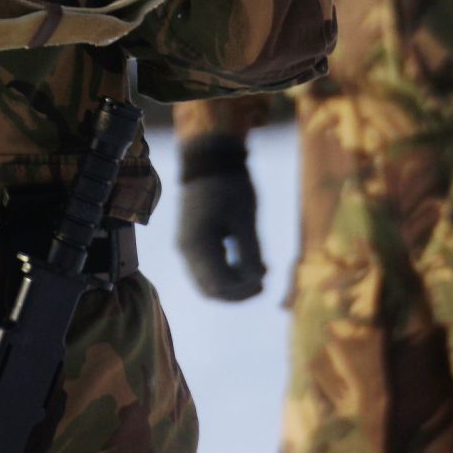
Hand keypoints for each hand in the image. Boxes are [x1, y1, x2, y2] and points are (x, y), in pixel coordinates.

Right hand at [175, 135, 265, 301]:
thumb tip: (258, 280)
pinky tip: (245, 262)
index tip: (266, 279)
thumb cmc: (230, 186)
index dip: (244, 290)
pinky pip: (206, 269)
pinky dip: (225, 272)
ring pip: (207, 282)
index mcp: (197, 245)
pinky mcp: (192, 240)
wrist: (209, 160)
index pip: (220, 285)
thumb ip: (250, 252)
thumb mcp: (245, 218)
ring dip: (232, 284)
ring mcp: (186, 246)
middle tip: (263, 283)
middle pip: (211, 290)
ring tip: (258, 273)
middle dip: (238, 292)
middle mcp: (186, 250)